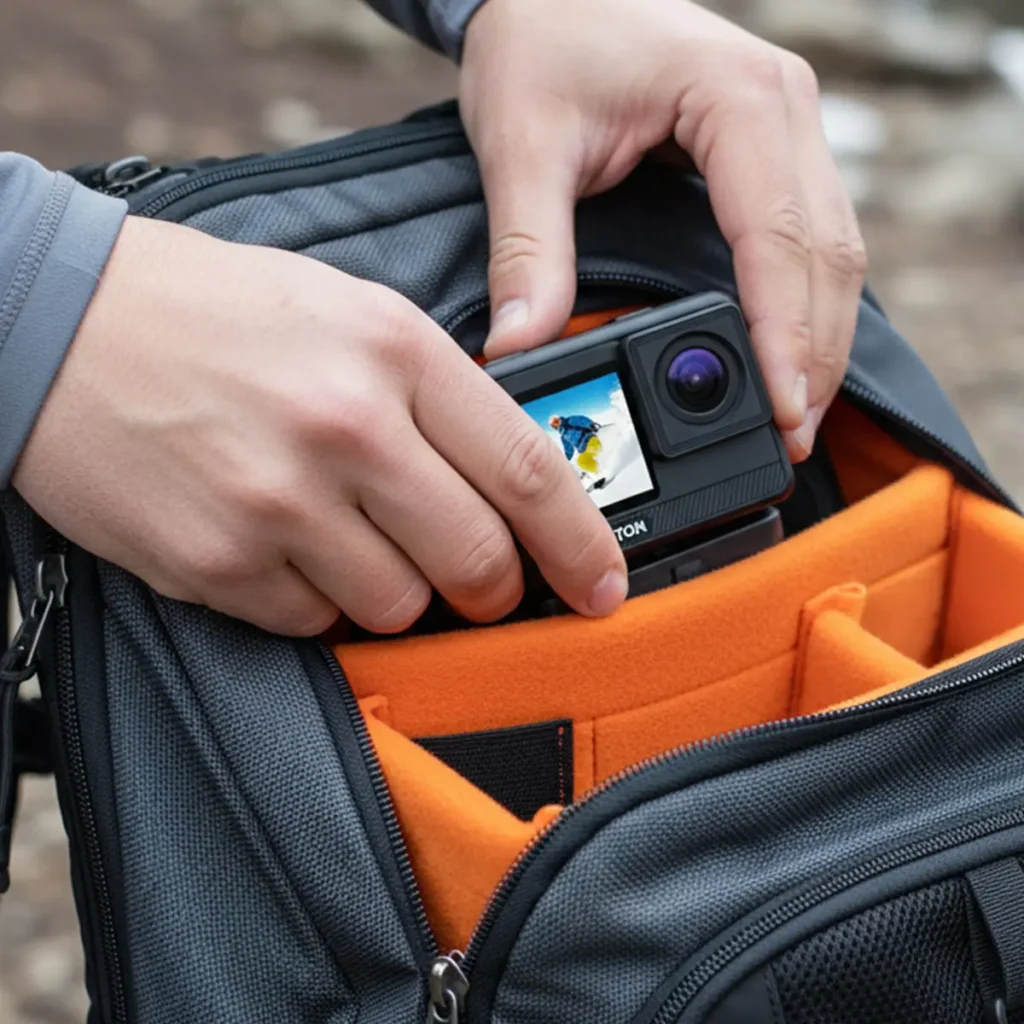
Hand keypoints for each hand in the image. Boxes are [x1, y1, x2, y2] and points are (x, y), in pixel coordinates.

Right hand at [12, 217, 626, 634]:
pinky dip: (315, 601)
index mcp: (393, 351)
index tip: (603, 585)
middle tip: (478, 578)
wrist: (55, 322)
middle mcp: (346, 427)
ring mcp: (279, 501)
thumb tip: (508, 473)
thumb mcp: (347, 310)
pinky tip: (283, 544)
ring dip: (396, 591)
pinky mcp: (218, 562)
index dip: (582, 544)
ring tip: (348, 537)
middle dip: (493, 587)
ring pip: (398, 607)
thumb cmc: (209, 311)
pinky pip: (311, 623)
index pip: (529, 469)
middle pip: (478, 560)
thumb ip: (435, 390)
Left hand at [460, 0, 867, 460]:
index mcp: (736, 98)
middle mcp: (783, 108)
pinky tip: (789, 353)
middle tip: (793, 436)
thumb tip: (520, 346)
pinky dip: (807, 303)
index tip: (781, 409)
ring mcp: (788, 126)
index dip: (785, 334)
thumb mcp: (523, 143)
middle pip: (828, 252)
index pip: (779, 236)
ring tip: (797, 413)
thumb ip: (529, 249)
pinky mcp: (773, 150)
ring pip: (834, 249)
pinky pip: (812, 237)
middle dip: (815, 353)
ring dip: (822, 337)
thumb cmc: (541, 37)